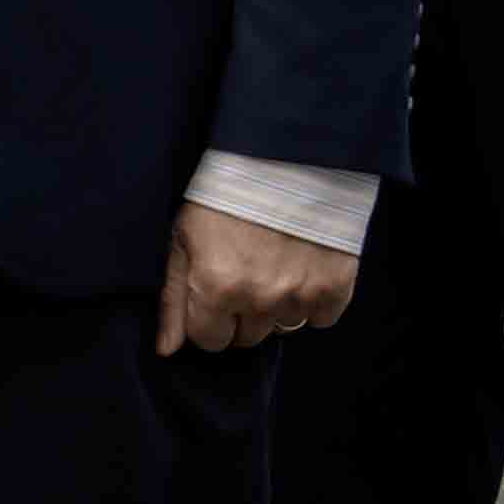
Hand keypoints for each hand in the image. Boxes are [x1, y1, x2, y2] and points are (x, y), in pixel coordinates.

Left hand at [157, 200, 357, 356]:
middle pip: (247, 338)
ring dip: (278, 307)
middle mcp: (257, 298)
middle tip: (249, 274)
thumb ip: (173, 299)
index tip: (218, 293)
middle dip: (243, 314)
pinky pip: (322, 319)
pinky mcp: (336, 285)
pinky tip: (305, 272)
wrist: (290, 154)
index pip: (209, 340)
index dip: (210, 318)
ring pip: (283, 328)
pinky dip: (315, 302)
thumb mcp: (185, 238)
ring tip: (278, 267)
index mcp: (215, 288)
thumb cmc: (229, 191)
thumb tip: (167, 349)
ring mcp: (299, 293)